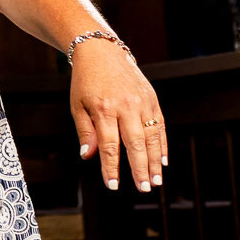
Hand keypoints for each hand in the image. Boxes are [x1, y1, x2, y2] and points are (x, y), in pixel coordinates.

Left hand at [69, 40, 165, 192]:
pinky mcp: (152, 98)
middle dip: (140, 168)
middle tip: (144, 188)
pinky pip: (160, 124)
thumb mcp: (77, 105)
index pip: (109, 145)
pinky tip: (162, 161)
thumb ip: (85, 132)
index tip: (112, 185)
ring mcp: (142, 101)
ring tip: (156, 180)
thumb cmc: (86, 81)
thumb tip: (88, 157)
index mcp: (103, 109)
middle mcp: (125, 106)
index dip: (111, 167)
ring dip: (155, 160)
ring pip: (152, 136)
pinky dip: (162, 144)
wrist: (102, 51)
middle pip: (135, 143)